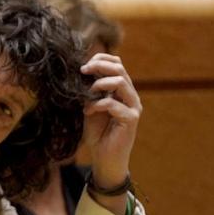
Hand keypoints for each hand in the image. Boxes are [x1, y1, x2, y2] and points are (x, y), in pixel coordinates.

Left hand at [81, 53, 141, 189]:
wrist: (104, 156)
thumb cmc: (97, 131)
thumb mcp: (90, 105)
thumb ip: (90, 90)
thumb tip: (81, 71)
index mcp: (121, 89)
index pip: (117, 63)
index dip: (101, 59)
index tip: (83, 65)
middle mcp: (130, 95)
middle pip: (120, 68)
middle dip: (98, 66)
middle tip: (83, 71)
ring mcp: (133, 107)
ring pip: (120, 82)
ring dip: (99, 84)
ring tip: (87, 93)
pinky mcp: (131, 119)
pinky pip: (113, 104)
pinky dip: (97, 105)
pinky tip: (88, 112)